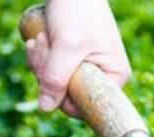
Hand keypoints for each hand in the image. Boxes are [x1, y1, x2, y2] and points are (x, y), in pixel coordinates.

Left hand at [26, 0, 131, 116]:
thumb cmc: (78, 10)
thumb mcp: (67, 46)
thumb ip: (56, 78)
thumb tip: (46, 108)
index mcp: (115, 77)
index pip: (86, 105)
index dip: (63, 95)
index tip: (49, 72)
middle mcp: (104, 76)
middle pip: (69, 95)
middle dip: (48, 73)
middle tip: (40, 45)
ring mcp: (88, 68)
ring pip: (57, 83)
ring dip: (42, 62)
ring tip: (40, 39)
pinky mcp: (73, 60)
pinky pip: (54, 71)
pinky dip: (42, 57)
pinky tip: (38, 40)